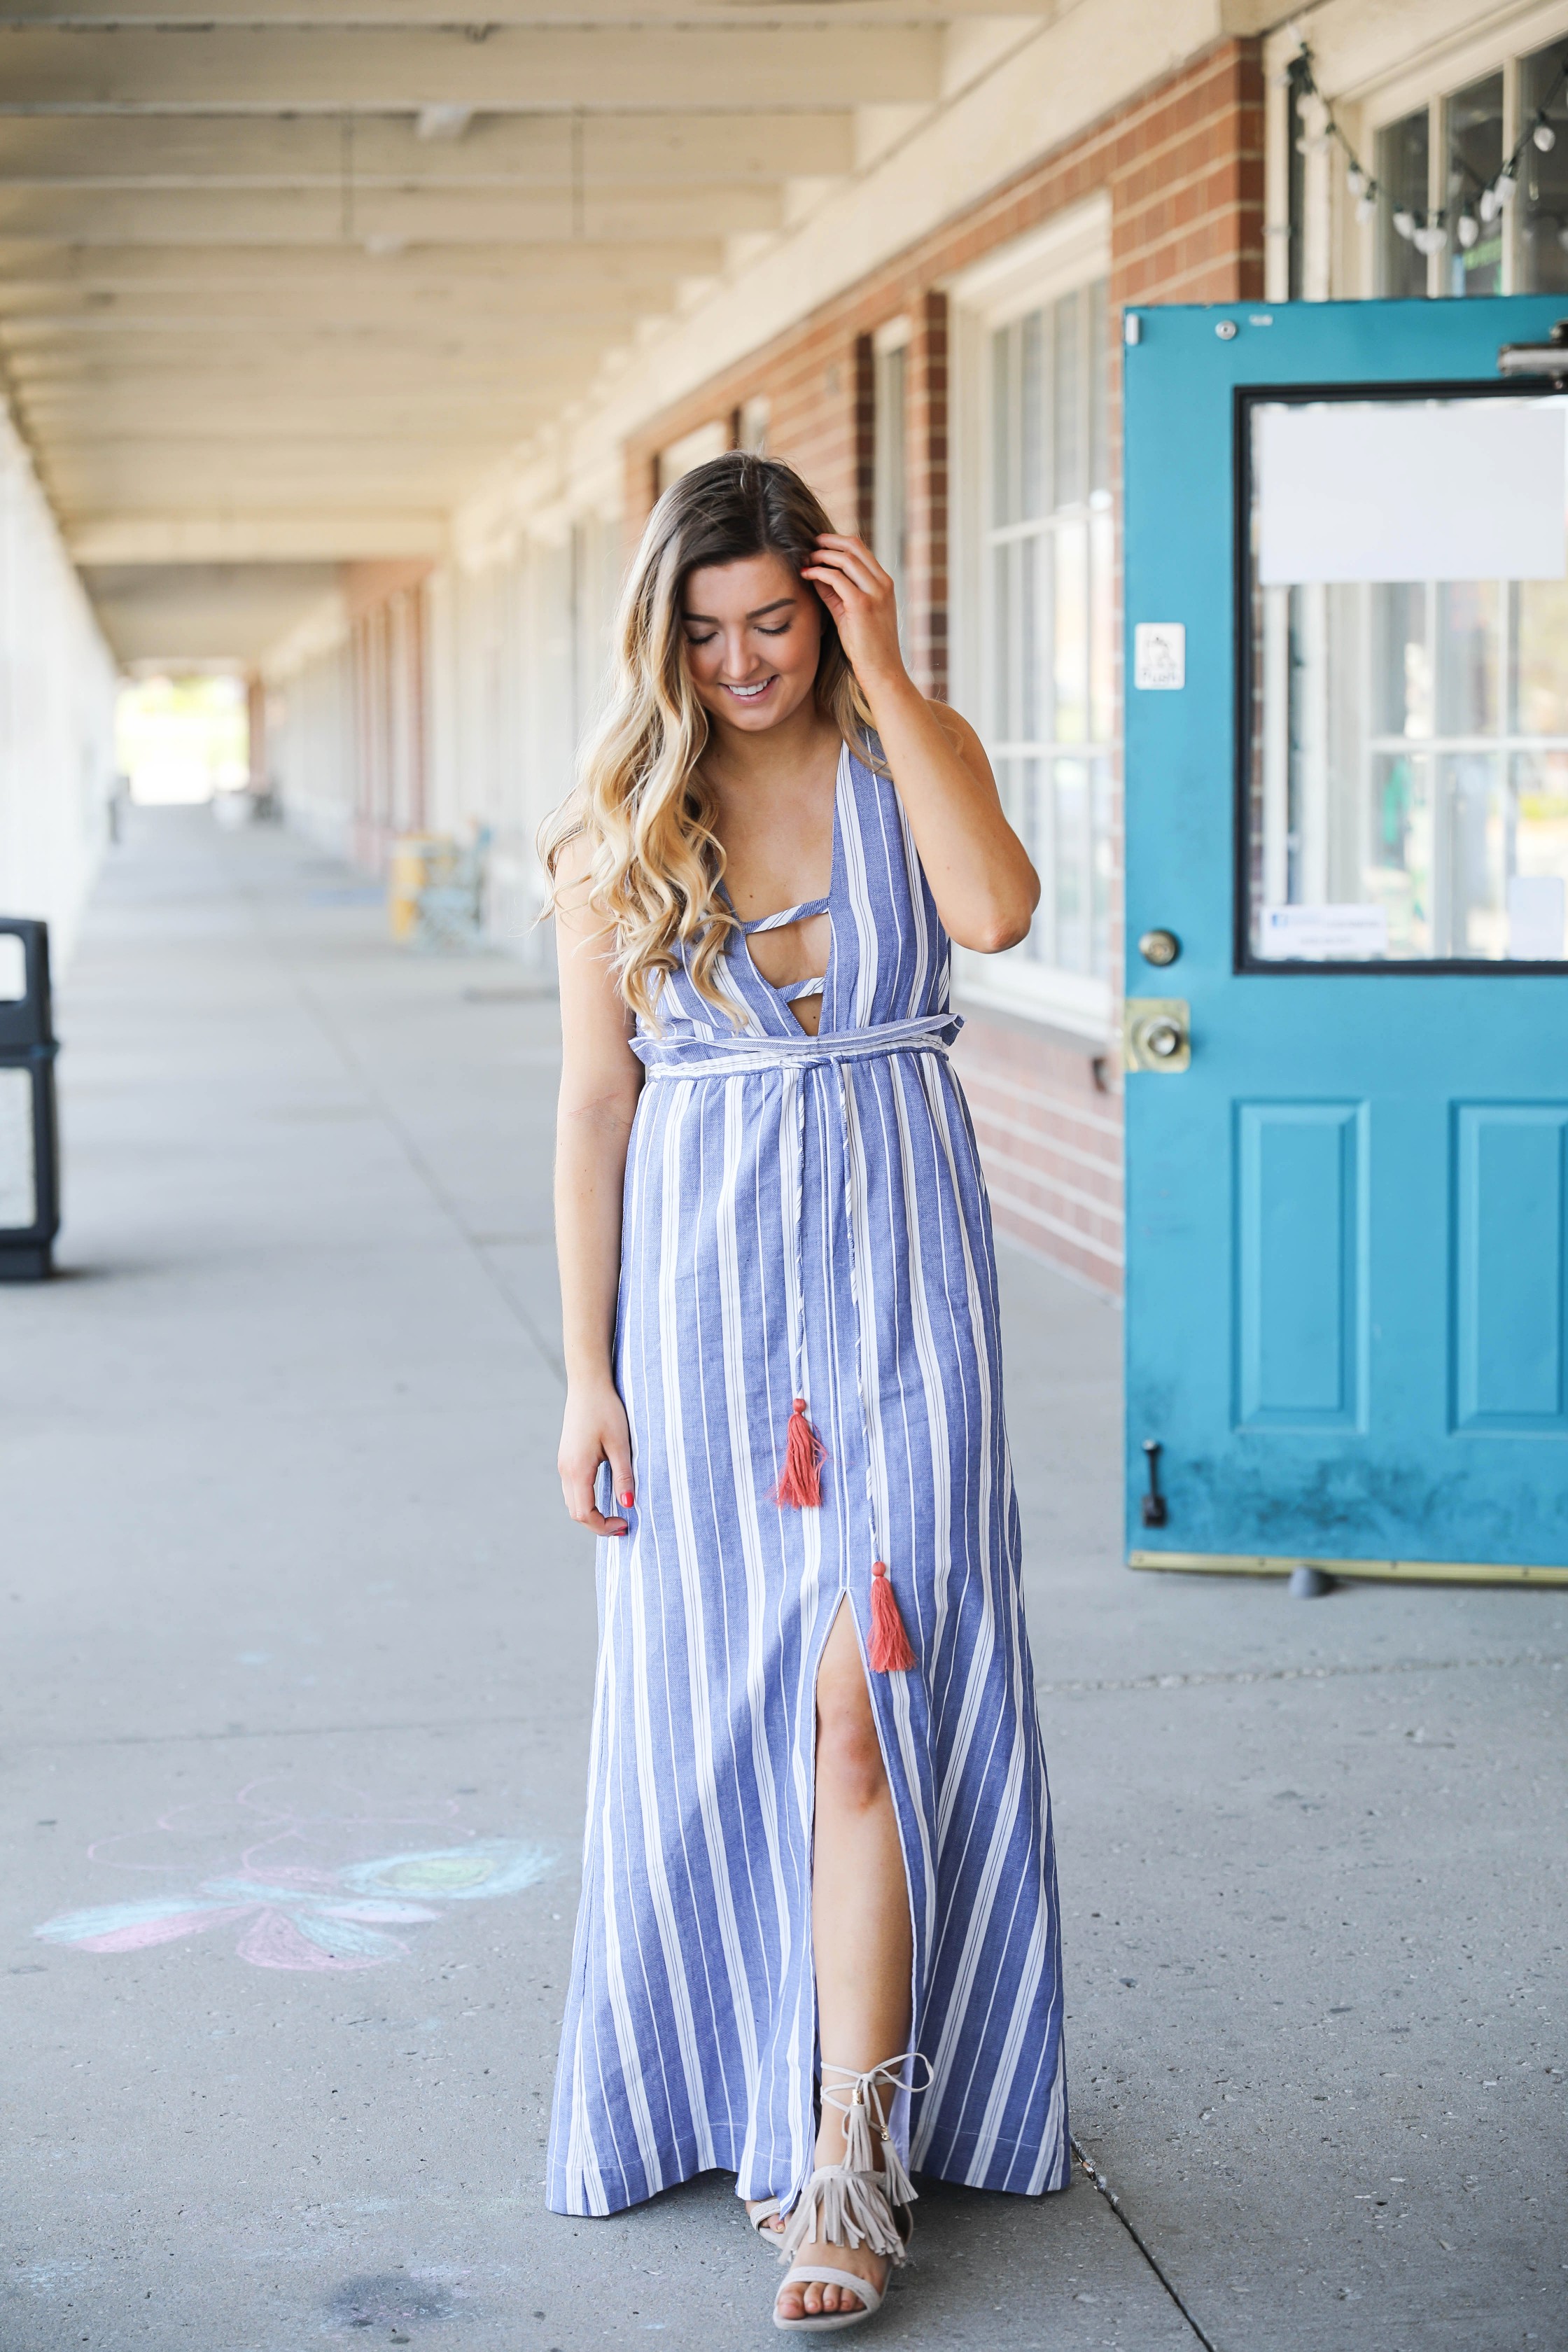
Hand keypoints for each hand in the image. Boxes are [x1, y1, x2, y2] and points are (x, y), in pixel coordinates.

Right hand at [558, 1380, 634, 1538]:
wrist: (588, 1385)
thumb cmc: (606, 1411)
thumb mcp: (621, 1445)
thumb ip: (624, 1476)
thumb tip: (629, 1505)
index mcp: (578, 1470)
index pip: (584, 1514)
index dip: (603, 1526)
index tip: (625, 1523)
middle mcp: (565, 1470)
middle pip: (576, 1512)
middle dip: (598, 1524)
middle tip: (624, 1523)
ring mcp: (563, 1464)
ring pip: (572, 1502)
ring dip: (592, 1512)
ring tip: (617, 1512)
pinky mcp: (567, 1457)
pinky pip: (573, 1488)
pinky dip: (586, 1499)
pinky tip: (605, 1495)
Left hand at [799, 534, 907, 694]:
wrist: (882, 671)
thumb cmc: (867, 647)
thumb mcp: (851, 613)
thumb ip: (837, 592)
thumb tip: (816, 574)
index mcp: (884, 583)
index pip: (860, 550)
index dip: (837, 542)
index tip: (818, 545)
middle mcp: (882, 584)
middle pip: (854, 546)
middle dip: (828, 541)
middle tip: (808, 545)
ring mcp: (875, 593)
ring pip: (845, 559)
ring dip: (821, 555)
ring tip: (805, 560)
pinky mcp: (862, 605)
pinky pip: (837, 578)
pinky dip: (819, 572)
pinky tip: (807, 575)